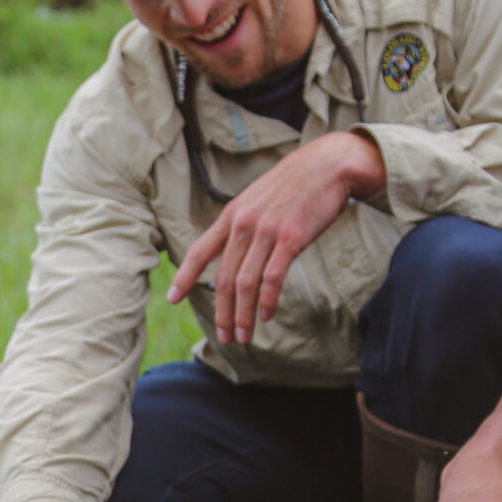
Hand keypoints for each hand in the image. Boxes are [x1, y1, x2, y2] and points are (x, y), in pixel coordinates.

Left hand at [165, 131, 385, 344]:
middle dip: (222, 312)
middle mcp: (244, 223)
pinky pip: (272, 277)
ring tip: (243, 336)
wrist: (328, 165)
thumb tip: (236, 252)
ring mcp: (267, 231)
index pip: (199, 250)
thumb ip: (244, 224)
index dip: (184, 277)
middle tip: (224, 337)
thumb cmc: (296, 185)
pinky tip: (266, 315)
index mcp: (232, 215)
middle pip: (224, 277)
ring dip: (243, 315)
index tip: (172, 299)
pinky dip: (266, 300)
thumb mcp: (258, 198)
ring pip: (245, 282)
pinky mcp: (291, 238)